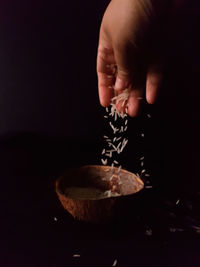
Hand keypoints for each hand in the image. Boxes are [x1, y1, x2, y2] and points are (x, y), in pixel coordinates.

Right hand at [97, 0, 169, 116]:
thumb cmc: (129, 14)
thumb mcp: (120, 43)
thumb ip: (121, 67)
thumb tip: (120, 86)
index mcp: (108, 47)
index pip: (103, 72)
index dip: (104, 88)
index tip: (105, 104)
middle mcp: (124, 52)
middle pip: (121, 79)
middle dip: (121, 96)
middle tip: (123, 111)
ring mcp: (142, 53)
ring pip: (137, 79)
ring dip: (136, 95)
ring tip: (134, 111)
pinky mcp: (158, 52)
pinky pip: (154, 73)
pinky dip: (152, 85)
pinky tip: (150, 98)